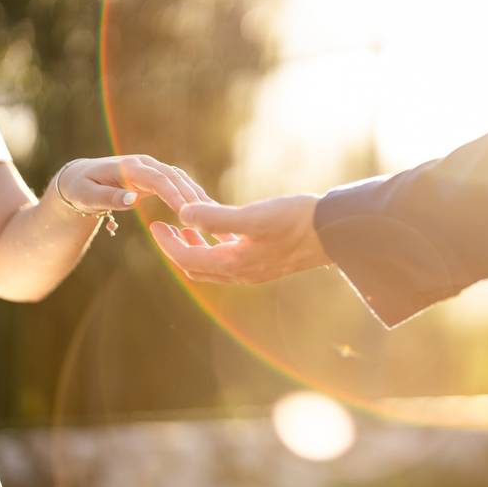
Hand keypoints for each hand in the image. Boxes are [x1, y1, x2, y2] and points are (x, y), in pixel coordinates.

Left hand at [55, 155, 206, 214]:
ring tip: (213, 214)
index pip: (158, 179)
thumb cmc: (81, 189)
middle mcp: (144, 164)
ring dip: (197, 195)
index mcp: (129, 167)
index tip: (188, 213)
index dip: (174, 194)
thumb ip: (109, 198)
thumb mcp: (87, 197)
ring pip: (181, 179)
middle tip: (208, 217)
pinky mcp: (157, 176)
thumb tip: (133, 199)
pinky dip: (193, 195)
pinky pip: (179, 184)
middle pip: (175, 177)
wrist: (81, 179)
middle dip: (192, 196)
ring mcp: (152, 168)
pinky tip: (206, 209)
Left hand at [149, 194, 331, 283]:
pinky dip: (217, 247)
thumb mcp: (253, 215)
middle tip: (165, 228)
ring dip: (196, 248)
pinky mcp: (266, 264)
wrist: (332, 232)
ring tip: (187, 227)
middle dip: (177, 248)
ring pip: (214, 266)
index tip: (155, 226)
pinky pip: (232, 261)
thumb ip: (216, 216)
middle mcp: (242, 273)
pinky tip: (222, 230)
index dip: (167, 243)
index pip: (187, 258)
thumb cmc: (295, 220)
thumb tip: (184, 213)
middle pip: (197, 267)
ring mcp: (255, 271)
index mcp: (234, 262)